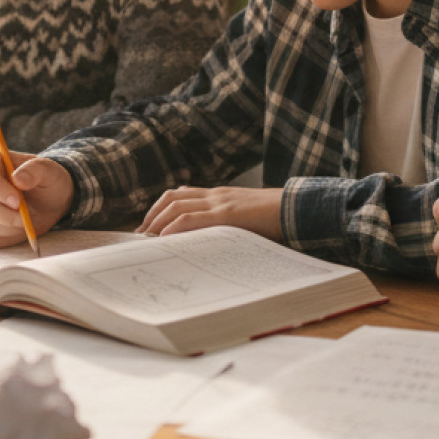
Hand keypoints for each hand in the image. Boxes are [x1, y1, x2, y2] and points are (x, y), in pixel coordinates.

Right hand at [0, 149, 74, 247]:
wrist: (52, 203)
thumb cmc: (48, 182)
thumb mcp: (50, 171)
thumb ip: (36, 170)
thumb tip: (17, 178)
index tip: (17, 201)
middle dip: (2, 213)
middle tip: (24, 217)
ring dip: (10, 225)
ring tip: (28, 218)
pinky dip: (11, 236)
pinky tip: (22, 226)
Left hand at [139, 186, 283, 239]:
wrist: (297, 208)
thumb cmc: (277, 218)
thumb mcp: (248, 218)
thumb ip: (230, 224)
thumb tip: (215, 244)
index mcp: (220, 195)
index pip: (182, 194)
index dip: (161, 208)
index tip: (150, 226)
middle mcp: (216, 195)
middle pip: (172, 197)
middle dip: (152, 214)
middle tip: (141, 235)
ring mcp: (220, 202)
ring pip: (176, 204)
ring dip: (157, 221)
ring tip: (147, 238)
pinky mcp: (226, 214)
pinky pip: (192, 218)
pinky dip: (173, 226)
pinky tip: (163, 237)